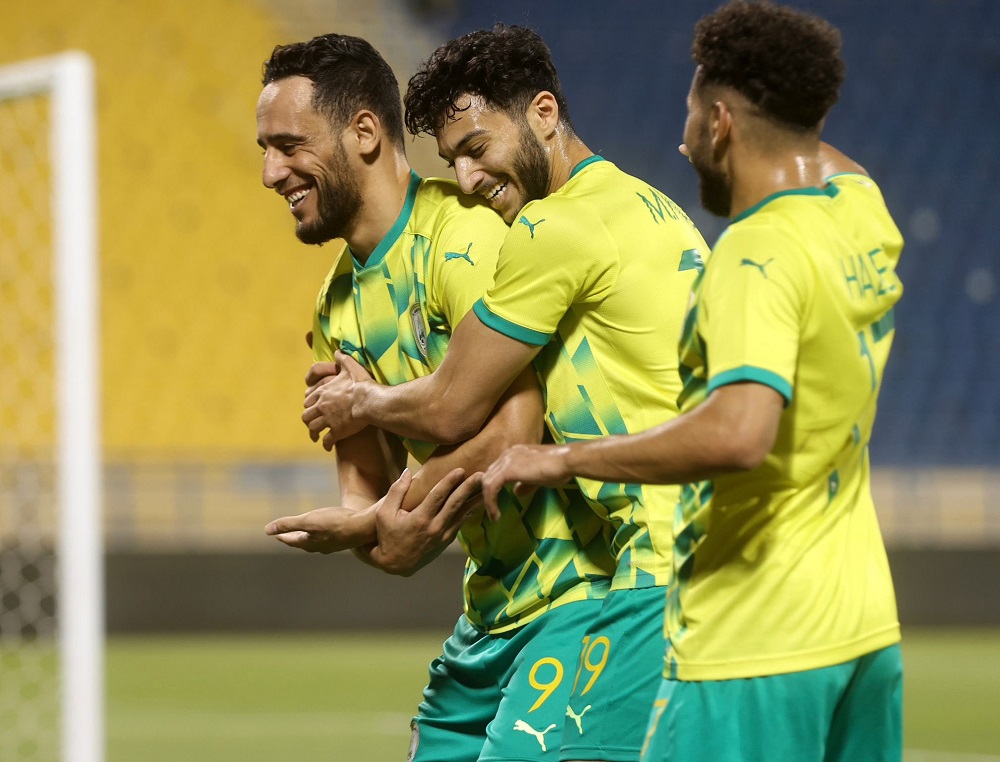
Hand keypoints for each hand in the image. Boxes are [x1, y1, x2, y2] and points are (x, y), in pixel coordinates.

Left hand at [264, 504, 373, 552]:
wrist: (363, 528)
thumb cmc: (335, 523)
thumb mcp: (308, 521)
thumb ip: (288, 524)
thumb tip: (267, 530)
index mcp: (310, 543)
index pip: (292, 540)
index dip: (282, 536)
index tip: (275, 535)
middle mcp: (321, 546)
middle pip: (303, 543)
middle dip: (295, 538)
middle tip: (287, 535)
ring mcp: (333, 544)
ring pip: (317, 541)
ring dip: (309, 537)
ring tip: (307, 534)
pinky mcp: (344, 539)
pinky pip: (328, 537)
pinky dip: (323, 534)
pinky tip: (329, 531)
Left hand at [302, 352, 373, 448]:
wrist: (370, 401)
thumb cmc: (362, 384)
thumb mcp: (351, 367)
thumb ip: (343, 359)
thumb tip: (337, 351)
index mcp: (323, 392)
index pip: (308, 400)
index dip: (309, 405)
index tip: (311, 408)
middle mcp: (322, 406)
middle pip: (306, 415)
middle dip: (308, 419)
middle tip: (312, 423)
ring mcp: (328, 419)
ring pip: (313, 428)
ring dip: (313, 433)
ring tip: (316, 437)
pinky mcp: (337, 431)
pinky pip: (327, 440)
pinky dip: (326, 444)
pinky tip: (328, 447)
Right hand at [362, 467, 483, 575]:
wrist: (395, 565)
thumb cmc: (388, 536)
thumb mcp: (385, 513)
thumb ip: (397, 491)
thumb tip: (407, 471)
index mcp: (420, 519)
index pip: (438, 496)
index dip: (449, 481)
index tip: (460, 470)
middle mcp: (434, 527)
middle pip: (455, 504)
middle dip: (469, 488)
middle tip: (482, 475)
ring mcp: (442, 536)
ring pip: (462, 515)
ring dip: (475, 501)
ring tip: (487, 488)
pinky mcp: (446, 542)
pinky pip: (460, 524)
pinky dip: (469, 513)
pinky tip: (477, 504)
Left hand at [481, 444, 571, 519]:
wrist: (566, 461)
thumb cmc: (558, 468)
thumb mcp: (539, 478)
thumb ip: (526, 484)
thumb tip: (517, 493)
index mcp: (514, 453)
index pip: (497, 470)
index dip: (495, 486)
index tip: (496, 502)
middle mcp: (508, 454)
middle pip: (488, 475)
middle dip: (487, 494)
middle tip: (492, 511)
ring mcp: (506, 460)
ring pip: (487, 482)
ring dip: (488, 501)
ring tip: (493, 516)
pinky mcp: (508, 470)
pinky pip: (491, 487)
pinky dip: (491, 502)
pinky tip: (496, 514)